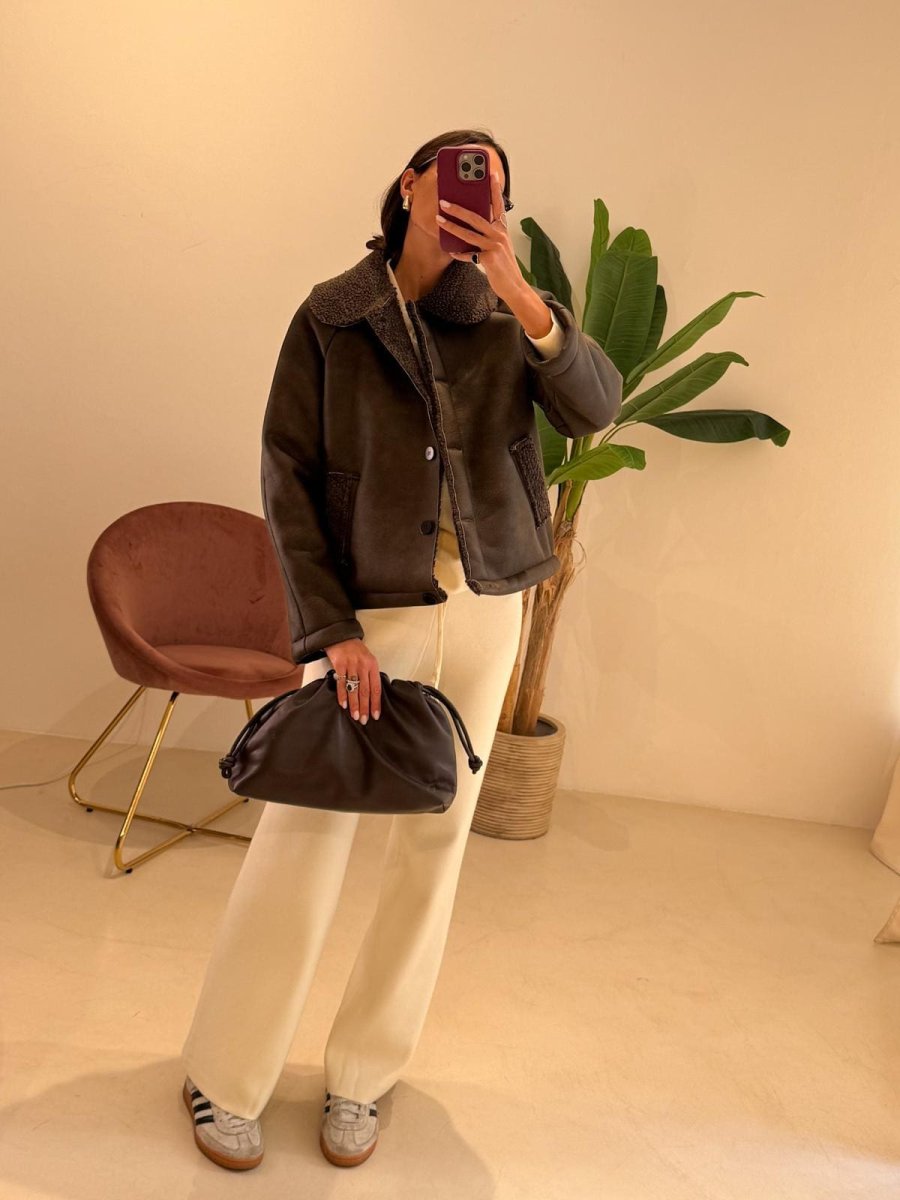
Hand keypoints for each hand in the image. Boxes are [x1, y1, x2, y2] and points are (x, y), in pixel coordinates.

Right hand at [324, 638, 381, 722]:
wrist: (341, 636)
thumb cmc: (356, 650)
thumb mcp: (367, 660)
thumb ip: (370, 675)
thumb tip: (371, 697)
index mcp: (373, 665)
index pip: (376, 688)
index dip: (376, 703)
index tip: (375, 715)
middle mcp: (363, 665)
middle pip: (365, 690)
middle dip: (365, 707)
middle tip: (363, 720)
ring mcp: (351, 664)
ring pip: (354, 688)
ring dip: (354, 704)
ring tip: (354, 716)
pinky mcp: (339, 664)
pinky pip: (341, 683)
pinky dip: (342, 695)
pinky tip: (343, 704)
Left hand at [435, 170, 523, 303]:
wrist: (513, 286)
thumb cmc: (503, 265)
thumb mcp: (498, 245)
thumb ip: (487, 234)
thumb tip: (467, 226)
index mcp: (502, 229)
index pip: (498, 205)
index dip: (494, 189)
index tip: (490, 174)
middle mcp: (499, 234)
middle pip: (476, 217)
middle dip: (458, 208)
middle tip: (444, 201)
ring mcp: (494, 246)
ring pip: (469, 233)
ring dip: (452, 225)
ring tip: (439, 219)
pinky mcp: (489, 259)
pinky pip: (468, 254)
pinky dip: (459, 254)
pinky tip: (451, 251)